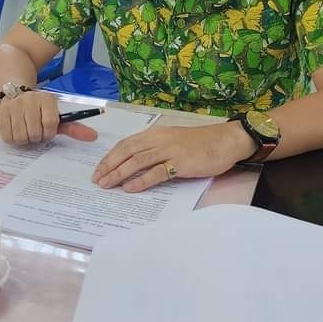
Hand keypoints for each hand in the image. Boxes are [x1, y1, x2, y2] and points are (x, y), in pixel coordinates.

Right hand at [0, 90, 97, 144]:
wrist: (12, 88)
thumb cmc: (37, 107)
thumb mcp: (55, 113)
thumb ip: (74, 127)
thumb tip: (93, 137)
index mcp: (45, 99)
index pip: (51, 124)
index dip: (49, 132)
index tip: (47, 130)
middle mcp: (29, 100)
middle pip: (36, 133)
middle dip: (36, 136)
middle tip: (34, 130)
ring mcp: (13, 107)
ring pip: (21, 137)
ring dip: (24, 139)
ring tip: (25, 130)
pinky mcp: (0, 114)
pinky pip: (8, 137)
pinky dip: (13, 139)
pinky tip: (15, 129)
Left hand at [92, 121, 255, 191]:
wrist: (225, 140)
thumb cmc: (200, 142)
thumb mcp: (173, 140)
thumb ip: (155, 148)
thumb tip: (135, 163)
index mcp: (155, 133)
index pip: (126, 144)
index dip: (110, 157)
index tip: (99, 169)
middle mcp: (159, 139)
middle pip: (127, 151)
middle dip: (109, 166)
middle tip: (97, 179)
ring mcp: (169, 150)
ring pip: (137, 161)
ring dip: (119, 173)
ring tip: (107, 185)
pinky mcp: (180, 163)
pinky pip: (156, 172)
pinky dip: (141, 180)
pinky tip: (130, 188)